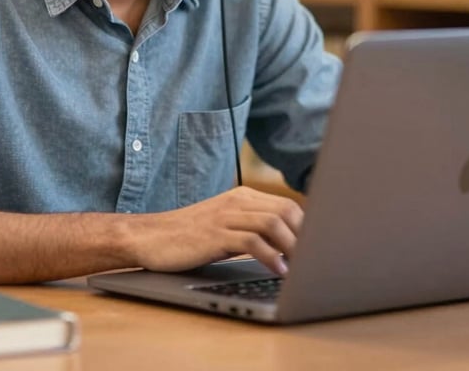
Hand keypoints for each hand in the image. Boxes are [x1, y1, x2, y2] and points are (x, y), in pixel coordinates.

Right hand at [127, 186, 301, 275]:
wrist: (150, 236)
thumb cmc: (189, 237)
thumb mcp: (225, 227)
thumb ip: (252, 229)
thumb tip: (289, 248)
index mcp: (242, 197)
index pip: (288, 205)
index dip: (308, 227)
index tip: (318, 249)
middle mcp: (237, 201)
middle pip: (286, 211)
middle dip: (306, 237)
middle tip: (314, 261)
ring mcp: (226, 216)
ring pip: (273, 223)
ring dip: (293, 247)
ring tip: (302, 268)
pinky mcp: (215, 234)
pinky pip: (252, 242)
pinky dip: (272, 257)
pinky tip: (278, 271)